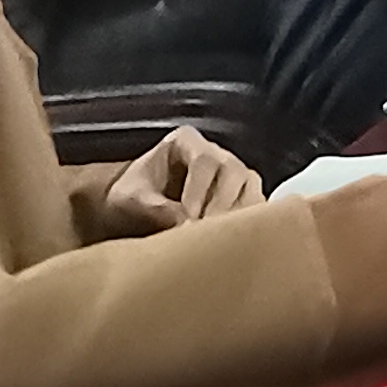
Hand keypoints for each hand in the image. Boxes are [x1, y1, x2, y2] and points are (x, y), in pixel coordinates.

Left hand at [98, 124, 260, 231]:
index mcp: (186, 142)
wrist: (131, 214)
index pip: (203, 160)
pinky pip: (256, 208)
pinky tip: (228, 243)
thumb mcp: (130, 201)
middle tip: (205, 234)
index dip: (199, 190)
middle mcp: (215, 154)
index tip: (187, 219)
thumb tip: (184, 222)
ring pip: (250, 188)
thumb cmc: (129, 200)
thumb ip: (154, 208)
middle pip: (234, 172)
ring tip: (217, 242)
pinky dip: (246, 226)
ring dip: (237, 216)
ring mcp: (232, 175)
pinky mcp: (242, 197)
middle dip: (221, 205)